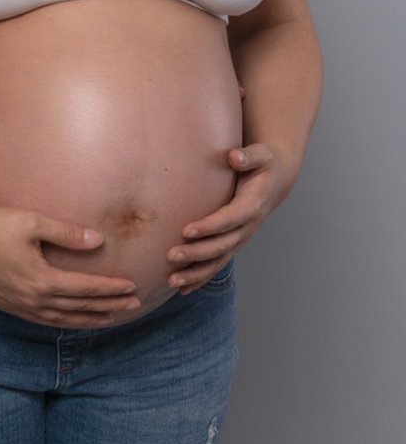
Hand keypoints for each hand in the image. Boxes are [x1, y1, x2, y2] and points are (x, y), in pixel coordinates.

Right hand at [0, 205, 140, 328]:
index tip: (131, 286)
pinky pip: (44, 320)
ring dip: (89, 319)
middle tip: (133, 305)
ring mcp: (20, 305)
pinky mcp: (9, 304)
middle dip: (109, 307)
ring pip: (63, 319)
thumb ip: (67, 234)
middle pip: (79, 307)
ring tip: (110, 318)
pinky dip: (64, 322)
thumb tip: (97, 240)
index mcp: (42, 280)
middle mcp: (33, 299)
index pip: (86, 288)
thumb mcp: (32, 222)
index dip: (110, 288)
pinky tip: (71, 319)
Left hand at [167, 142, 287, 292]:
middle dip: (196, 253)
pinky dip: (200, 278)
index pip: (229, 219)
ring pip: (218, 261)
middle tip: (171, 256)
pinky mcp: (232, 244)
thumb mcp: (261, 155)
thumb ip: (248, 156)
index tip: (186, 230)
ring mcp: (240, 239)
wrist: (273, 182)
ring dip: (196, 273)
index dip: (209, 226)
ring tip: (173, 281)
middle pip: (221, 245)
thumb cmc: (263, 165)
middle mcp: (247, 227)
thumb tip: (234, 157)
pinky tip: (182, 289)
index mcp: (252, 206)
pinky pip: (216, 265)